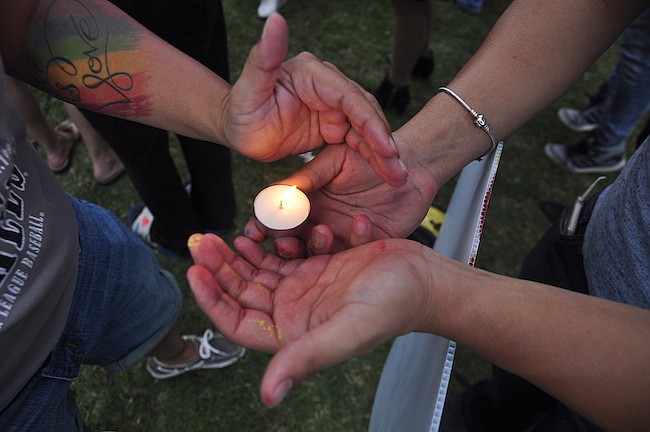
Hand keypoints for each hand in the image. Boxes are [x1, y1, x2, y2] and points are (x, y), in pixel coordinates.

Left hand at [186, 233, 433, 406]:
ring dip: (238, 254)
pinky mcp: (317, 266)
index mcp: (295, 333)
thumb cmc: (393, 307)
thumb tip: (268, 396)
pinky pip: (283, 253)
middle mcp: (295, 313)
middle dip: (219, 268)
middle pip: (243, 292)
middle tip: (202, 241)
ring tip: (221, 234)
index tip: (195, 270)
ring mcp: (304, 288)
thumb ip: (307, 357)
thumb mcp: (349, 330)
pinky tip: (258, 228)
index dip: (213, 299)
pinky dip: (269, 242)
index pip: (239, 321)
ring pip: (258, 271)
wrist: (423, 279)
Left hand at [223, 13, 405, 186]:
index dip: (369, 122)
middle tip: (398, 170)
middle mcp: (329, 87)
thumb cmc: (241, 109)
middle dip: (383, 142)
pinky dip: (371, 157)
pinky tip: (384, 174)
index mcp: (314, 74)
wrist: (239, 129)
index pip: (349, 97)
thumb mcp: (249, 87)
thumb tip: (276, 20)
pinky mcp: (334, 125)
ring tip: (398, 177)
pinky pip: (358, 141)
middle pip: (365, 114)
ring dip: (382, 153)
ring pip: (366, 129)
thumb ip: (264, 56)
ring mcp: (334, 107)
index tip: (385, 146)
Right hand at [245, 142, 438, 255]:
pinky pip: (359, 249)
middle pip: (296, 243)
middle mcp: (323, 224)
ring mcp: (345, 236)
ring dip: (318, 247)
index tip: (254, 232)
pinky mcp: (370, 244)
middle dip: (286, 246)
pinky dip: (358, 238)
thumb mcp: (334, 160)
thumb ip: (307, 177)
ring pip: (323, 253)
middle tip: (284, 243)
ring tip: (322, 231)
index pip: (280, 221)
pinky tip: (361, 221)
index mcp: (309, 205)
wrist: (409, 162)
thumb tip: (276, 192)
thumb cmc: (368, 155)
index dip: (266, 228)